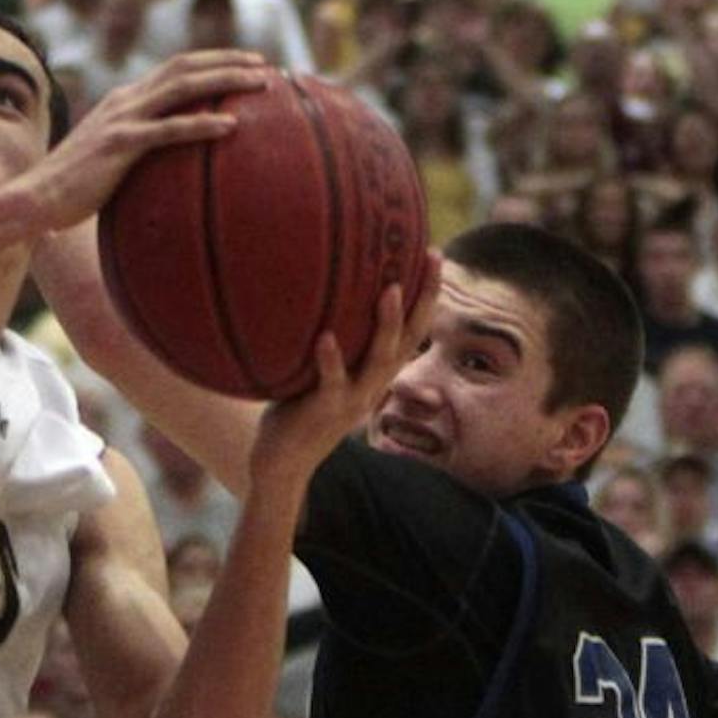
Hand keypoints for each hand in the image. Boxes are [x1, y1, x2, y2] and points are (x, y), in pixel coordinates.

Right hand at [22, 51, 271, 231]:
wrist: (36, 199)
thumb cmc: (73, 191)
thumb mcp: (109, 161)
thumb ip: (136, 153)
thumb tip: (165, 169)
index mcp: (124, 100)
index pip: (174, 69)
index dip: (211, 62)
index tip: (244, 64)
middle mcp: (125, 100)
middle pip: (184, 67)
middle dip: (227, 61)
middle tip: (265, 65)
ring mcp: (122, 119)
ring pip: (183, 87)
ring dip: (225, 81)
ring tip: (261, 84)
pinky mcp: (120, 144)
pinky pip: (169, 130)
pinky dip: (202, 124)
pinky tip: (231, 126)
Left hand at [250, 249, 440, 493]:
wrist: (283, 460)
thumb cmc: (298, 407)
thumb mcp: (323, 370)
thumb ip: (332, 339)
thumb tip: (319, 291)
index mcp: (376, 372)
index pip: (413, 329)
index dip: (427, 295)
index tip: (434, 256)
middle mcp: (374, 384)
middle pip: (410, 338)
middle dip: (424, 298)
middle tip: (432, 259)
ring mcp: (352, 399)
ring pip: (379, 359)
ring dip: (387, 325)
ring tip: (390, 290)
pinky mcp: (325, 410)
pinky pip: (331, 382)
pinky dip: (330, 360)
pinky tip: (325, 337)